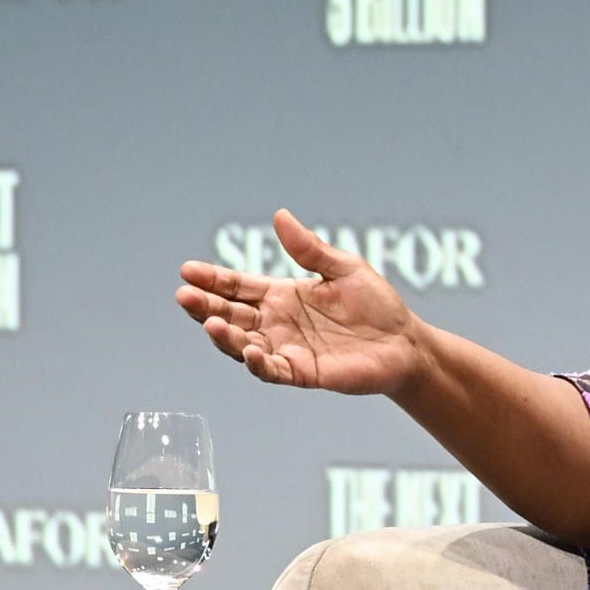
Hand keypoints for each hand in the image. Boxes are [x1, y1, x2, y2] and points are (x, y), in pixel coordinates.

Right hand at [175, 213, 421, 394]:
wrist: (405, 342)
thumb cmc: (376, 304)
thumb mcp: (343, 268)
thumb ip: (309, 249)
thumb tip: (280, 216)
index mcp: (281, 295)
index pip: (238, 287)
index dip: (212, 280)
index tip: (188, 271)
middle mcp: (277, 324)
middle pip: (231, 315)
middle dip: (206, 307)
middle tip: (184, 296)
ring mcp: (286, 349)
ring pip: (244, 345)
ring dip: (225, 336)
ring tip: (211, 323)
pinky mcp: (303, 373)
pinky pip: (273, 371)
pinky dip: (258, 363)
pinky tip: (249, 351)